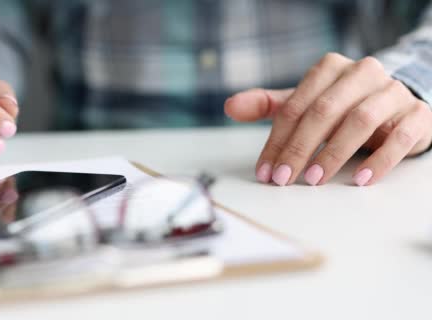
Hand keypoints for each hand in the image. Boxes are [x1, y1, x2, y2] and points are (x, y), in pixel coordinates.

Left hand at [225, 53, 431, 185]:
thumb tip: (230, 106)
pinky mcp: (416, 115)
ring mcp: (392, 92)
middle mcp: (362, 74)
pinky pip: (399, 137)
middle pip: (324, 111)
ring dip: (333, 153)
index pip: (296, 106)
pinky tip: (360, 180)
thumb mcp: (304, 103)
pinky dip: (378, 160)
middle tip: (284, 178)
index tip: (266, 170)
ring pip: (360, 120)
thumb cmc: (341, 107)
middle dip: (299, 148)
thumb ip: (269, 105)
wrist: (393, 106)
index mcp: (330, 68)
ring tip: (314, 179)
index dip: (277, 140)